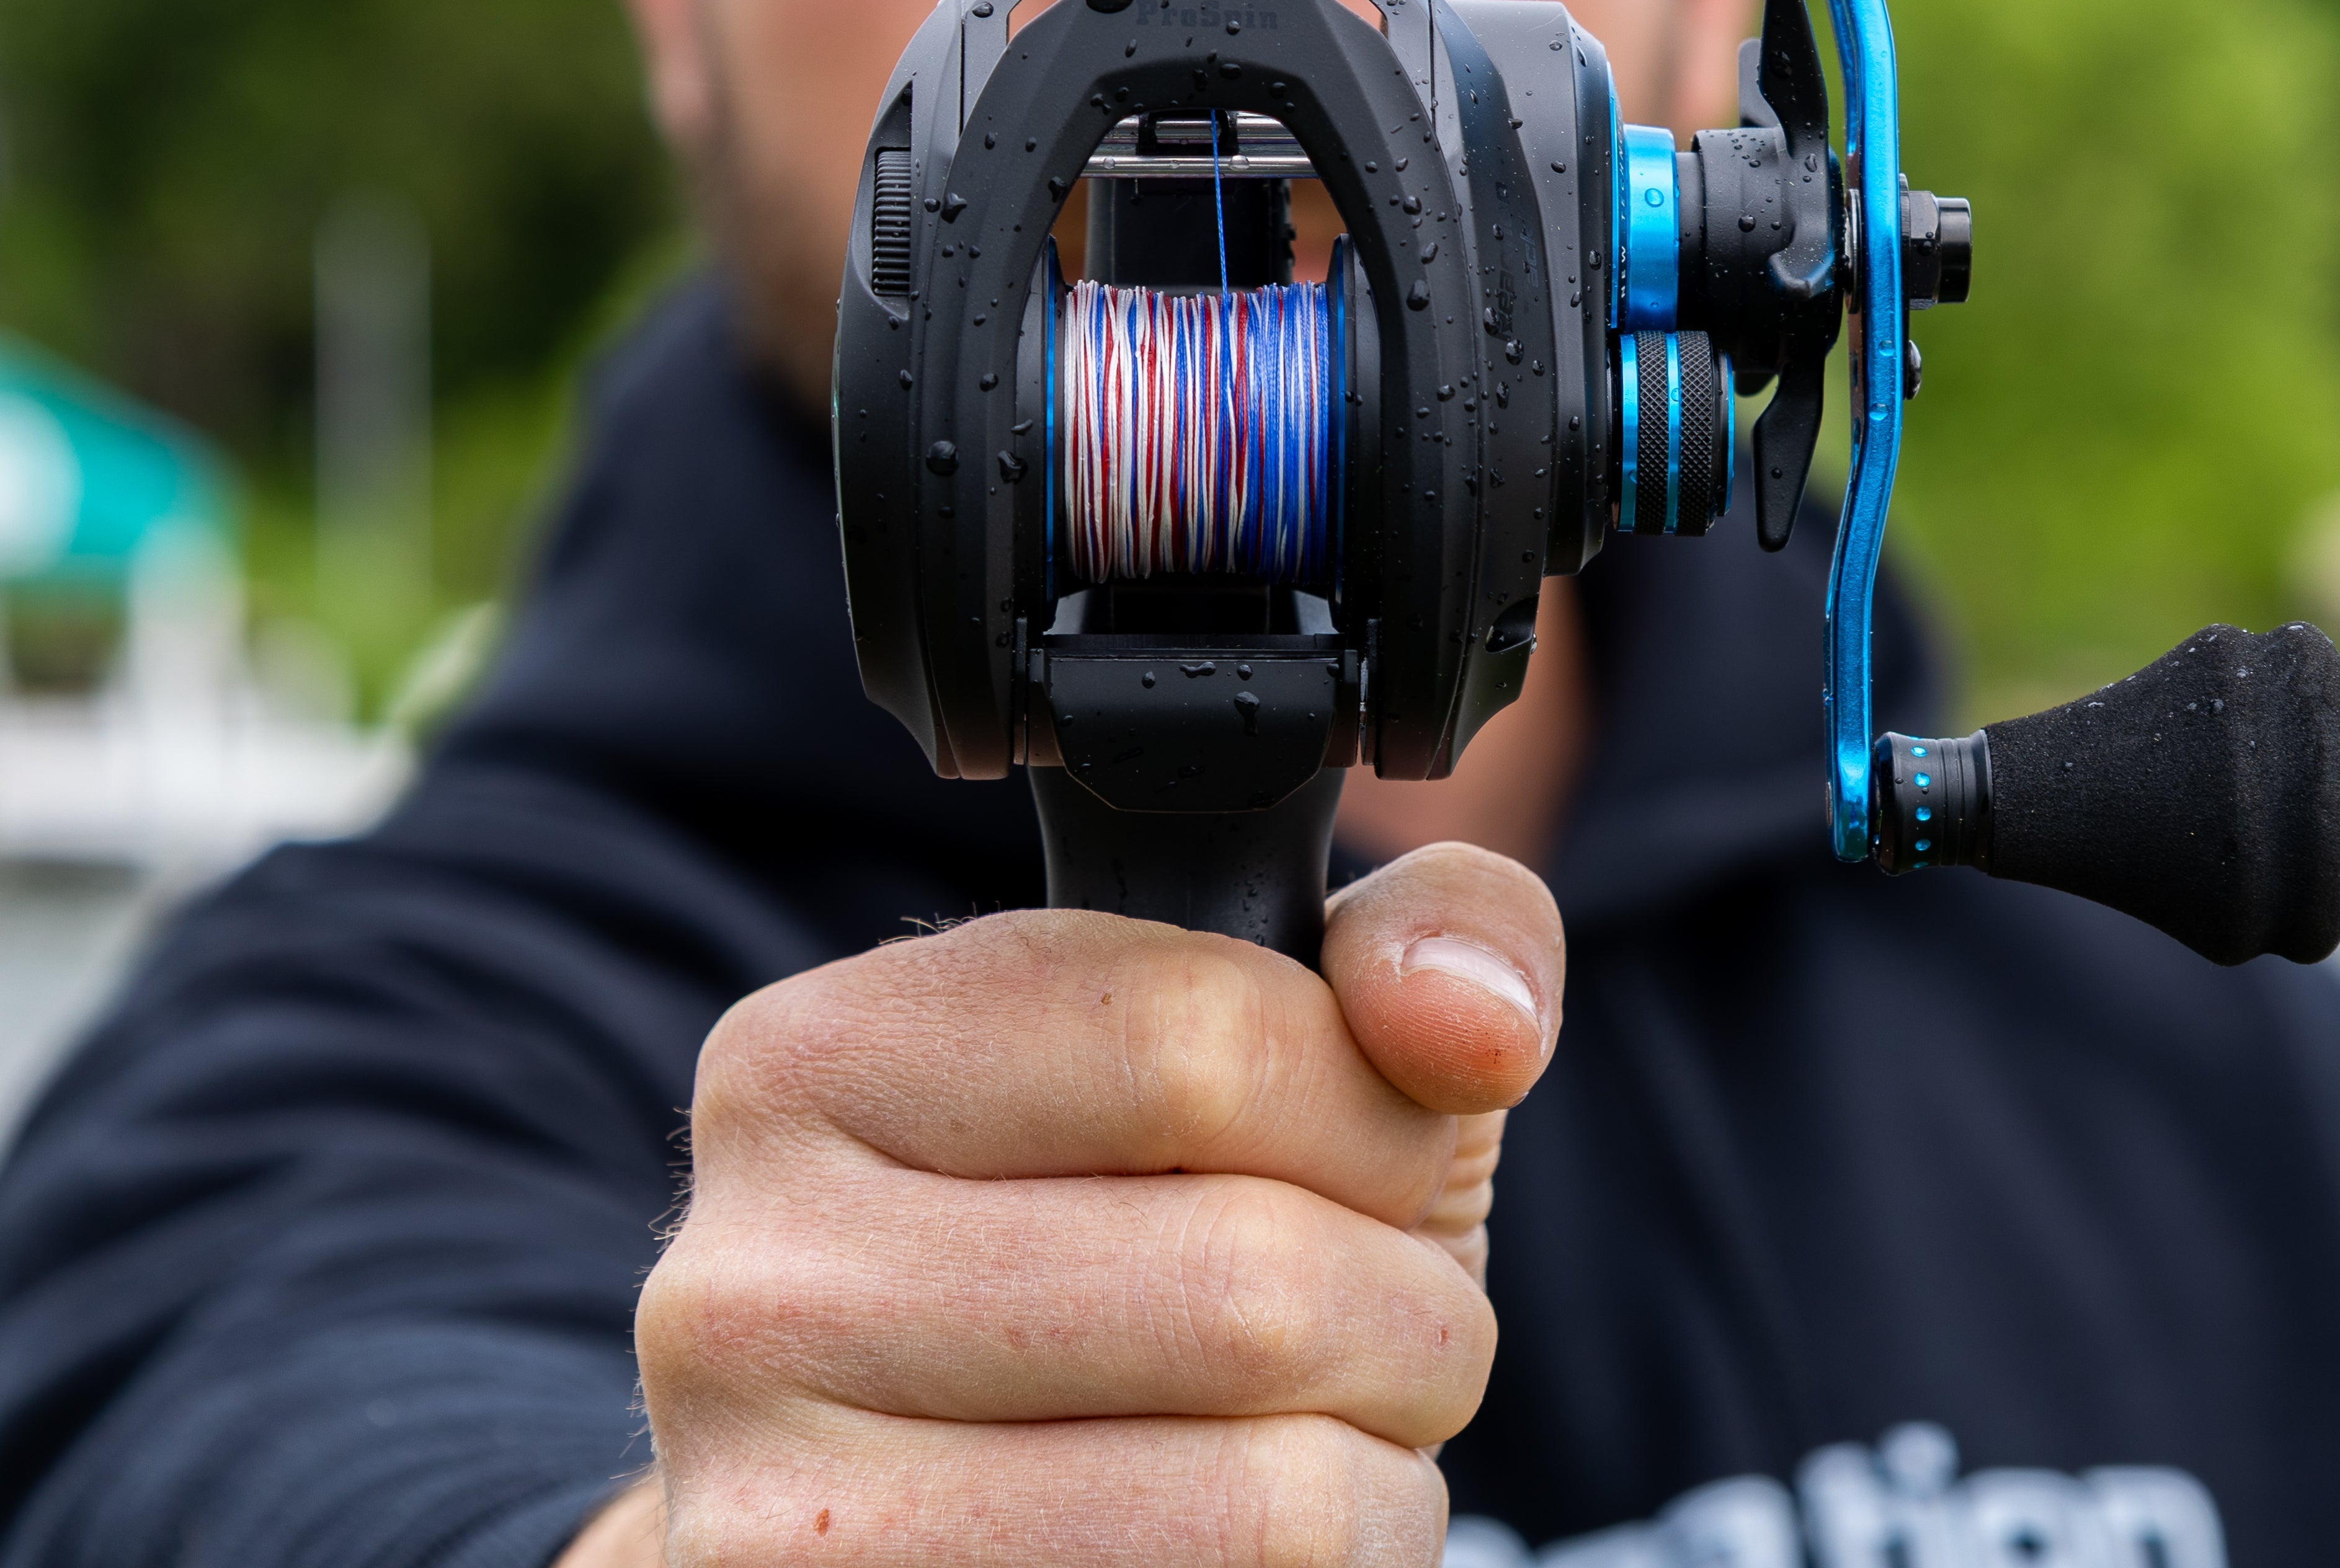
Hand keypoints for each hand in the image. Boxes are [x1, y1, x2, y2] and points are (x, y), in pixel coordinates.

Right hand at [592, 842, 1562, 1567]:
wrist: (972, 1512)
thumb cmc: (1147, 1239)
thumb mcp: (1282, 1050)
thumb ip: (1423, 945)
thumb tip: (1474, 1022)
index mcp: (814, 1060)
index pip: (1200, 1039)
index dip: (1372, 1114)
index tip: (1373, 1156)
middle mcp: (750, 1282)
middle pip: (1255, 1283)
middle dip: (1408, 1318)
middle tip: (1377, 1328)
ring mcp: (786, 1517)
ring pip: (1270, 1498)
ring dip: (1380, 1473)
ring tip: (1318, 1436)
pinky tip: (1243, 1540)